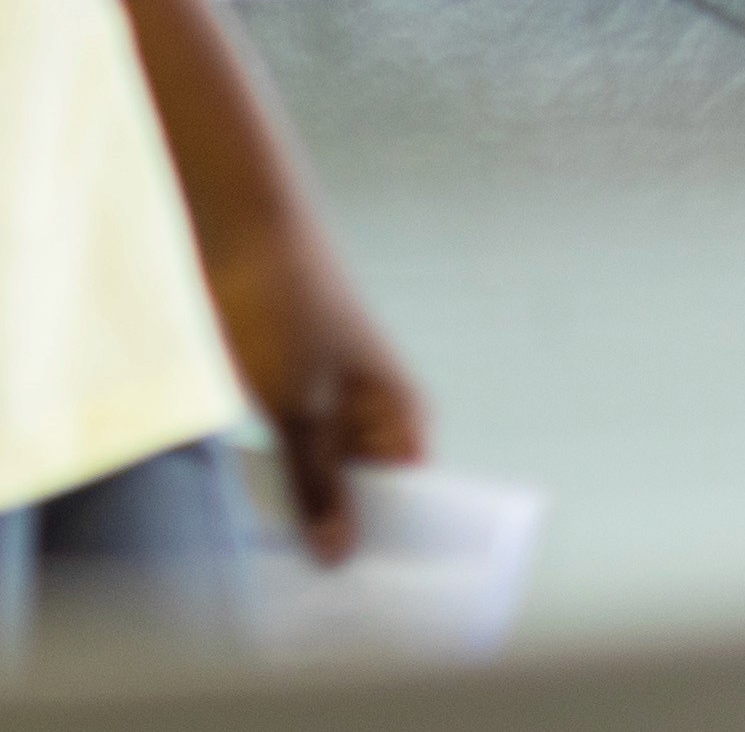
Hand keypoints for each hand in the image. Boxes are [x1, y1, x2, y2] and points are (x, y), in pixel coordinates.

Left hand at [200, 196, 424, 561]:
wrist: (246, 232)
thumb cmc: (285, 310)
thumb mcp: (296, 410)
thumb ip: (317, 485)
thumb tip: (340, 554)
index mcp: (399, 411)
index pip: (414, 496)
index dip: (395, 544)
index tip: (368, 596)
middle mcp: (376, 410)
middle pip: (372, 492)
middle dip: (348, 535)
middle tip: (317, 593)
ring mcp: (335, 400)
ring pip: (330, 476)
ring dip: (311, 510)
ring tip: (287, 563)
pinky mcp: (295, 393)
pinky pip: (298, 456)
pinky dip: (284, 484)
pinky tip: (261, 513)